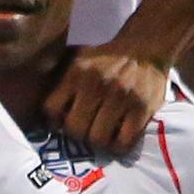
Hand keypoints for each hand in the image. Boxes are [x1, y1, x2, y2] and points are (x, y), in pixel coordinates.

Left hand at [44, 43, 171, 152]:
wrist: (145, 48)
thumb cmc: (108, 59)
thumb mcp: (79, 59)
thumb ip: (62, 79)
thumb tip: (47, 108)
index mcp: (77, 72)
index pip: (51, 108)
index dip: (54, 121)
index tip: (61, 122)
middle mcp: (96, 84)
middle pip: (74, 129)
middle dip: (78, 134)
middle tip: (85, 131)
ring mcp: (120, 97)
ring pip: (98, 139)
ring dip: (99, 142)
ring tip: (102, 134)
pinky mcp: (142, 109)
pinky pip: (122, 142)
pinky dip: (118, 146)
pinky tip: (118, 138)